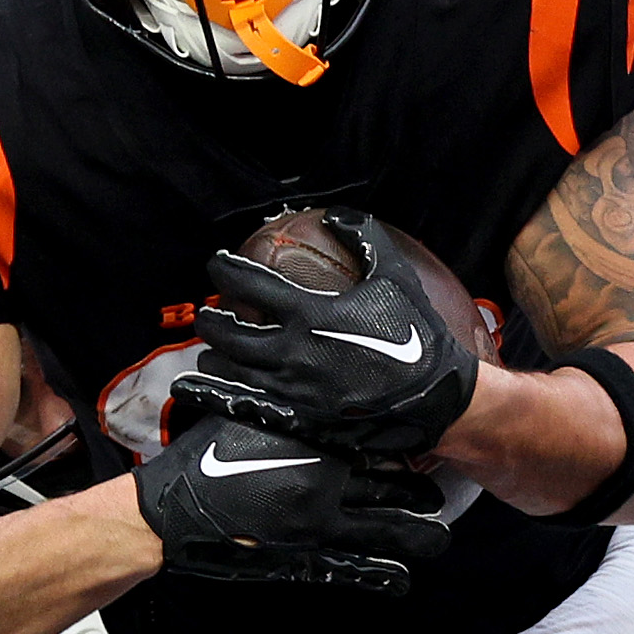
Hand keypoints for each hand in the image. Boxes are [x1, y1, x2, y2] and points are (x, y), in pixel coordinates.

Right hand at [133, 410, 449, 592]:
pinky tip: (401, 580)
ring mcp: (315, 524)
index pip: (374, 438)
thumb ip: (281, 398)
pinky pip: (354, 569)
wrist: (167, 513)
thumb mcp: (243, 410)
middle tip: (438, 493)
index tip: (423, 442)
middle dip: (419, 492)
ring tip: (438, 536)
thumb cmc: (201, 457)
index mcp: (311, 439)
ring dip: (416, 535)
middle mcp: (322, 480)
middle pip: (390, 485)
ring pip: (385, 531)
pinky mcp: (302, 559)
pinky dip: (382, 575)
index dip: (404, 443)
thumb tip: (300, 373)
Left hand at [176, 209, 480, 454]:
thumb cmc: (416, 335)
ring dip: (213, 356)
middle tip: (207, 312)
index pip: (250, 284)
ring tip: (208, 350)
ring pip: (231, 370)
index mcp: (311, 313)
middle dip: (211, 319)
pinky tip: (197, 387)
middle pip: (229, 332)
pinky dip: (214, 394)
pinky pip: (243, 404)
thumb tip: (340, 214)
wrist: (435, 397)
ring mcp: (292, 389)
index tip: (216, 264)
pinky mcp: (298, 419)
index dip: (225, 270)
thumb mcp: (395, 277)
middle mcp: (293, 351)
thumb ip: (365, 240)